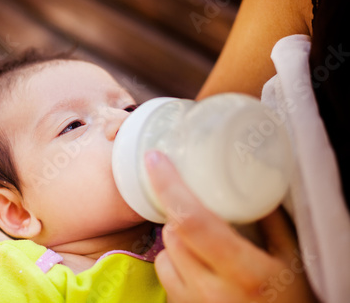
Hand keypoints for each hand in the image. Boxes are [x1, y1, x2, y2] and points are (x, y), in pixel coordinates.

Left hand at [145, 150, 317, 302]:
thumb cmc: (293, 298)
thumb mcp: (292, 257)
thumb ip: (269, 218)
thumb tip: (248, 178)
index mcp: (244, 272)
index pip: (193, 221)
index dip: (169, 186)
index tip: (156, 159)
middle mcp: (211, 290)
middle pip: (173, 234)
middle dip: (178, 211)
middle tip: (196, 202)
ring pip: (163, 253)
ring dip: (176, 236)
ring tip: (201, 237)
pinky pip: (164, 273)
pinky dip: (173, 259)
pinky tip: (196, 260)